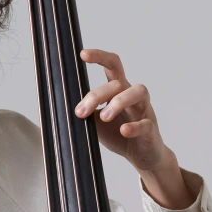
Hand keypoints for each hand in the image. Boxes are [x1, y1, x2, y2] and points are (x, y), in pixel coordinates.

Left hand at [74, 48, 169, 173]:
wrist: (142, 156)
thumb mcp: (95, 121)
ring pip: (138, 92)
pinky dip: (135, 126)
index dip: (99, 56)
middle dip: (96, 95)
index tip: (82, 54)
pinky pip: (146, 123)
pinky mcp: (151, 130)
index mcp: (118, 90)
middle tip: (81, 112)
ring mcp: (144, 111)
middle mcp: (132, 95)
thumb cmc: (116, 133)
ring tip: (104, 117)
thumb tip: (60, 106)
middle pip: (117, 83)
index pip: (112, 65)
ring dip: (118, 102)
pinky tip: (124, 131)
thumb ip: (85, 112)